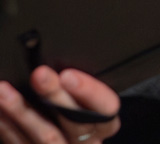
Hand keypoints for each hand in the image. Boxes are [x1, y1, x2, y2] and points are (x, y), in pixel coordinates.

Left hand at [0, 67, 120, 143]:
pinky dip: (6, 127)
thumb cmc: (79, 122)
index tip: (69, 75)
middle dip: (55, 96)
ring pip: (45, 135)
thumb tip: (60, 66)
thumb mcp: (90, 107)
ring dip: (22, 111)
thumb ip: (81, 93)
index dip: (90, 92)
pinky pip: (19, 143)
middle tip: (39, 74)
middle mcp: (87, 143)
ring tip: (4, 90)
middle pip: (75, 122)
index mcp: (105, 126)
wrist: (64, 143)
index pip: (106, 108)